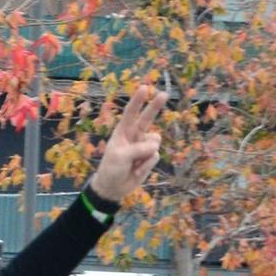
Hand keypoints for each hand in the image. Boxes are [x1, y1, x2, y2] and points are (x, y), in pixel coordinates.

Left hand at [87, 83, 169, 205]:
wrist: (114, 187)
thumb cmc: (111, 169)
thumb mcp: (120, 157)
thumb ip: (137, 149)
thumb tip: (155, 147)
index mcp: (122, 132)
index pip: (130, 113)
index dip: (137, 101)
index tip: (144, 88)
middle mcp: (134, 136)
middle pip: (147, 118)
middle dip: (155, 106)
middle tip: (164, 94)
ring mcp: (143, 146)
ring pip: (154, 142)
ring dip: (146, 154)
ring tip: (133, 163)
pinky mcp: (149, 157)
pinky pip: (155, 156)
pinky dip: (147, 165)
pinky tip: (136, 170)